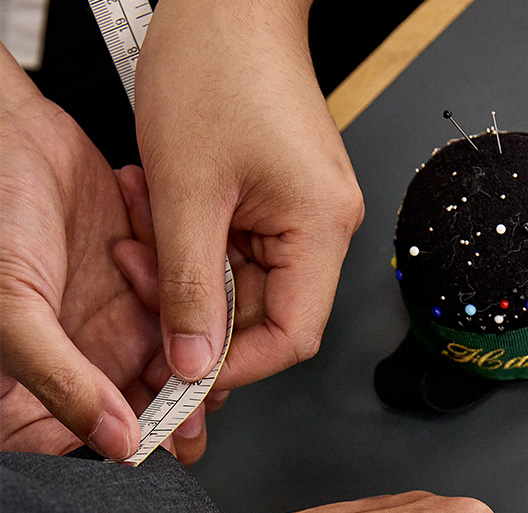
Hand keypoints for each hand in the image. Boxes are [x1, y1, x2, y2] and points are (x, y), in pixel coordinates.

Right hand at [0, 48, 209, 460]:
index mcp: (37, 388)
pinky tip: (152, 253)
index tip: (169, 439)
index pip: (96, 444)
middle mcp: (82, 362)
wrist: (5, 131)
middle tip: (199, 381)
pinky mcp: (143, 282)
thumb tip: (122, 445)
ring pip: (180, 357)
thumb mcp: (13, 313)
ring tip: (151, 287)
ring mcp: (115, 323)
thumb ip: (65, 383)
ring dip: (189, 335)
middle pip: (151, 409)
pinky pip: (186, 302)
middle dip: (183, 399)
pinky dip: (187, 286)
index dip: (138, 450)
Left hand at [123, 0, 362, 387]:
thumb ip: (188, 287)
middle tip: (143, 292)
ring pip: (242, 284)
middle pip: (265, 314)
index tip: (186, 373)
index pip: (293, 336)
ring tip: (143, 235)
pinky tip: (161, 219)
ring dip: (186, 273)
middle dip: (196, 310)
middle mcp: (324, 227)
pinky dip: (192, 246)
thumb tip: (194, 361)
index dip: (237, 364)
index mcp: (320, 228)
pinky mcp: (280, 200)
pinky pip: (236, 250)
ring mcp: (304, 213)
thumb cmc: (217, 63)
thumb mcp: (185, 190)